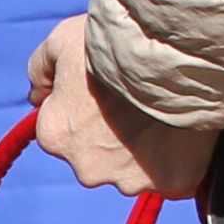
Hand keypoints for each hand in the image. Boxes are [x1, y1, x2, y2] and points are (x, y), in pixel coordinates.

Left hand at [24, 12, 214, 199]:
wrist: (177, 54)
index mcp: (55, 136)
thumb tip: (38, 94)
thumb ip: (41, 69)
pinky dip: (177, 158)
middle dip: (110, 132)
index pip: (60, 128)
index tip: (103, 88)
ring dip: (143, 146)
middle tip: (135, 98)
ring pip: (132, 166)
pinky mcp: (169, 184)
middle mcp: (87, 168)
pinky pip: (171, 175)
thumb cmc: (115, 43)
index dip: (81, 105)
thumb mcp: (62, 39)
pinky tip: (185, 130)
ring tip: (162, 111)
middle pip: (95, 153)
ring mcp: (129, 180)